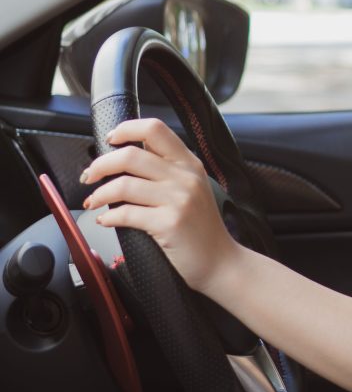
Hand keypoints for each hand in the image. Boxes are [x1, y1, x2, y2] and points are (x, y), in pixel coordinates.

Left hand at [81, 118, 241, 294]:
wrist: (221, 262)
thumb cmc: (201, 229)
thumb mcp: (192, 190)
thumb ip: (167, 172)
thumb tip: (125, 160)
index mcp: (190, 164)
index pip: (155, 129)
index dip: (126, 130)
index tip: (110, 140)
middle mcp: (186, 177)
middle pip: (130, 155)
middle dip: (101, 164)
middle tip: (90, 176)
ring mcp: (179, 200)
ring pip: (123, 185)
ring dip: (99, 194)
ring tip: (92, 202)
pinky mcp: (169, 223)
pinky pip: (126, 214)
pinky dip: (107, 217)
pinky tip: (105, 221)